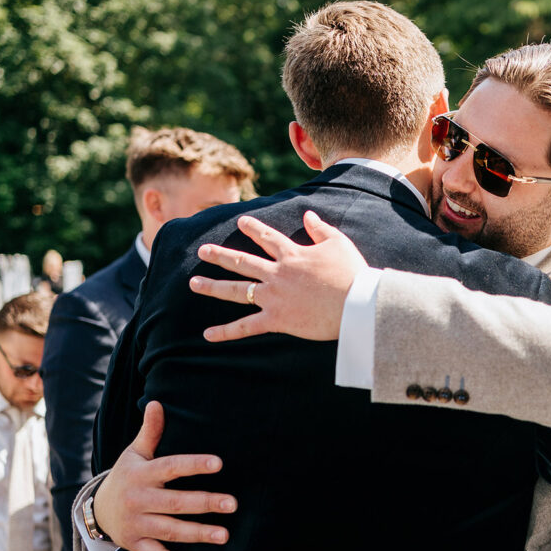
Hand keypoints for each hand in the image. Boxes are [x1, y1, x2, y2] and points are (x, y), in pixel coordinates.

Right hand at [96, 401, 236, 550]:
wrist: (96, 509)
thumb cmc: (126, 476)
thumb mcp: (135, 453)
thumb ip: (151, 431)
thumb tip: (156, 402)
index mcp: (142, 474)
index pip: (171, 467)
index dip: (194, 465)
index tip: (219, 464)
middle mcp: (138, 500)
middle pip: (175, 503)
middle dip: (204, 503)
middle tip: (233, 504)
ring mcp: (136, 524)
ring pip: (169, 530)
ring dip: (197, 534)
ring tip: (224, 535)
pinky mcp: (135, 544)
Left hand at [190, 211, 367, 342]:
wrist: (356, 303)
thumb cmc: (352, 273)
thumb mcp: (338, 243)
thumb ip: (320, 228)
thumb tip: (308, 215)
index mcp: (292, 254)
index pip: (267, 238)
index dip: (253, 228)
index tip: (241, 221)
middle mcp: (277, 273)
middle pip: (242, 262)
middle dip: (220, 255)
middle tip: (202, 250)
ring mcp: (273, 296)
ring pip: (237, 290)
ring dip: (213, 286)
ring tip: (193, 283)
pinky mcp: (277, 319)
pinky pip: (246, 326)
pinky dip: (226, 332)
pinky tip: (208, 335)